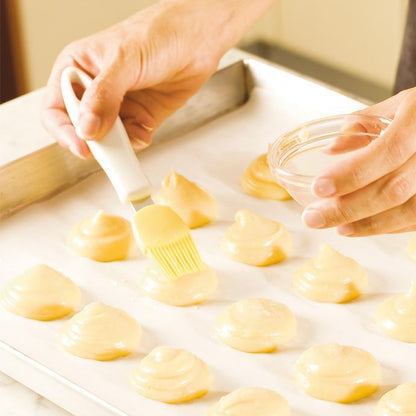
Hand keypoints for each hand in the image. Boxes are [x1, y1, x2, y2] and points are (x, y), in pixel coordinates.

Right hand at [42, 0, 275, 157]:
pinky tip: (145, 132)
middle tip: (112, 148)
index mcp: (78, 69)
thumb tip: (87, 129)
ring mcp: (119, 105)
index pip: (56, 108)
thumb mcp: (124, 61)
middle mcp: (96, 90)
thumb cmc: (159, 33)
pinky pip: (132, 139)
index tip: (82, 147)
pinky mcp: (141, 116)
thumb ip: (103, 96)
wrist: (198, 39)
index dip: (64, 131)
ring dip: (120, 144)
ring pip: (109, 139)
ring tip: (135, 134)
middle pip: (82, 129)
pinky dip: (138, 141)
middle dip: (97, 141)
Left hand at [302, 87, 415, 235]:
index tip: (319, 187)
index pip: (388, 151)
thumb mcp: (401, 105)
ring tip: (337, 226)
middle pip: (394, 189)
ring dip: (367, 224)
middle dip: (348, 208)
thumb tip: (330, 149)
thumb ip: (364, 124)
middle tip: (313, 217)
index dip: (352, 173)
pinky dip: (387, 226)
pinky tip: (362, 226)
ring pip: (407, 211)